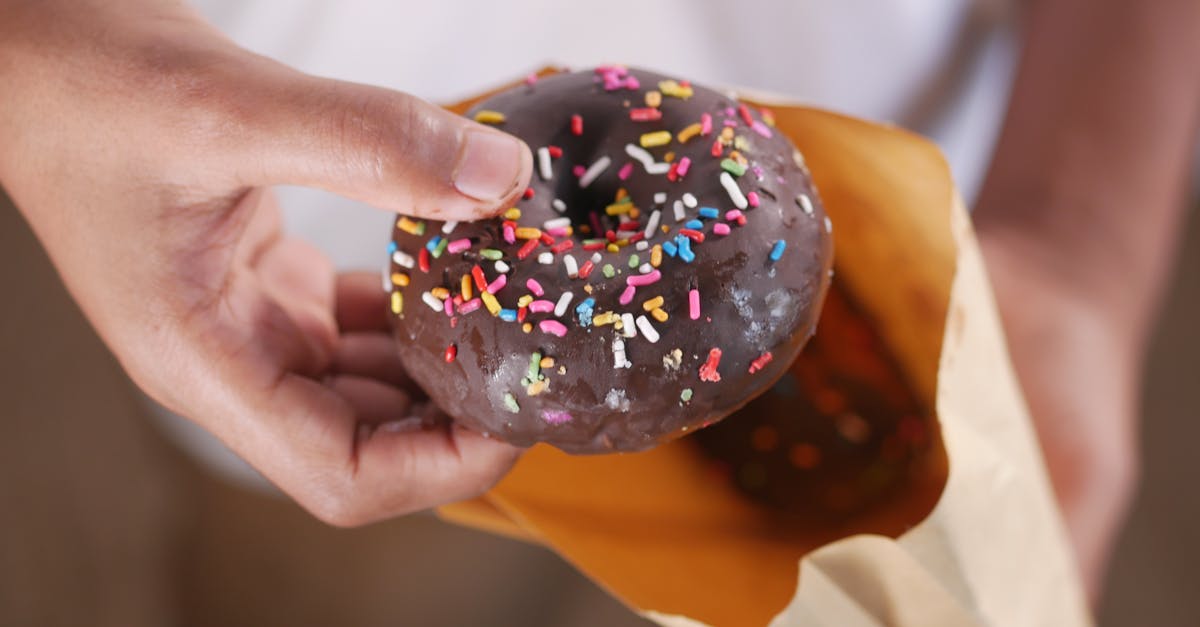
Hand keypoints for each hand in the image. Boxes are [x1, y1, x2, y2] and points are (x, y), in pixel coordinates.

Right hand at [0, 0, 532, 524]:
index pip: (343, 475)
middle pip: (370, 444)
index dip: (443, 466)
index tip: (517, 412)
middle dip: (460, 419)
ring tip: (514, 314)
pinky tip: (455, 268)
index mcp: (206, 361)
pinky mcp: (265, 285)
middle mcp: (230, 360)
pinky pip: (356, 331)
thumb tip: (499, 181)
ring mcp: (247, 326)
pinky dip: (413, 313)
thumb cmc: (86, 84)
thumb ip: (368, 143)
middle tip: (540, 359)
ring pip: (368, 389)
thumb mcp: (231, 108)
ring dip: (443, 364)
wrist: (35, 52)